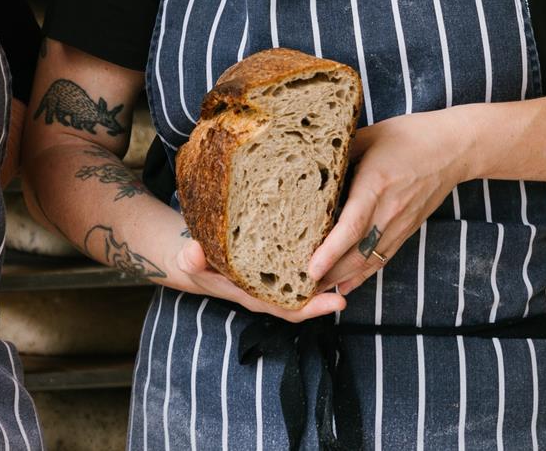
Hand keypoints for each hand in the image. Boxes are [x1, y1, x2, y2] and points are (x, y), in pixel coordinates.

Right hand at [170, 237, 346, 322]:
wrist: (193, 258)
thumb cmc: (196, 263)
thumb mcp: (189, 262)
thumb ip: (192, 259)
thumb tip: (195, 250)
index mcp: (254, 295)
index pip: (289, 308)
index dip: (314, 307)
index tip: (337, 301)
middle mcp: (268, 289)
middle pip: (305, 295)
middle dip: (329, 289)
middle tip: (355, 276)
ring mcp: (272, 276)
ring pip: (305, 278)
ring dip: (326, 271)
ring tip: (351, 255)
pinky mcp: (274, 260)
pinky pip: (298, 261)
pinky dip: (314, 254)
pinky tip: (329, 237)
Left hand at [305, 106, 482, 296]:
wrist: (454, 148)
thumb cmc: (410, 135)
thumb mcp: (369, 135)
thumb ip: (340, 152)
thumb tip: (309, 163)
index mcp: (376, 186)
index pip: (351, 227)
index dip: (329, 252)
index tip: (310, 269)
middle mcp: (389, 211)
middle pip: (357, 253)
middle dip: (329, 274)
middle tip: (301, 288)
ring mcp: (401, 224)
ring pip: (370, 260)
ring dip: (343, 278)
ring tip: (316, 292)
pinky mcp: (408, 229)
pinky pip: (384, 257)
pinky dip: (364, 274)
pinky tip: (346, 285)